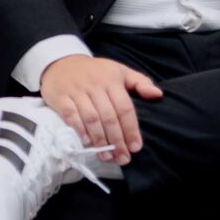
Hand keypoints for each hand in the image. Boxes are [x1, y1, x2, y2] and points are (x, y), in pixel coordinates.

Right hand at [39, 54, 162, 159]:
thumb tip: (158, 94)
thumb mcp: (119, 71)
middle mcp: (95, 85)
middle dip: (117, 140)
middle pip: (109, 117)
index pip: (124, 108)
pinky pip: (71, 115)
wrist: (61, 61)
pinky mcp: (60, 97)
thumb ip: (140, 82)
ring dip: (100, 140)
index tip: (136, 147)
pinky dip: (79, 130)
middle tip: (122, 158)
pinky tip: (87, 142)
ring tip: (106, 156)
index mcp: (112, 80)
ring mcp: (77, 91)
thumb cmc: (95, 71)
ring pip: (91, 118)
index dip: (131, 129)